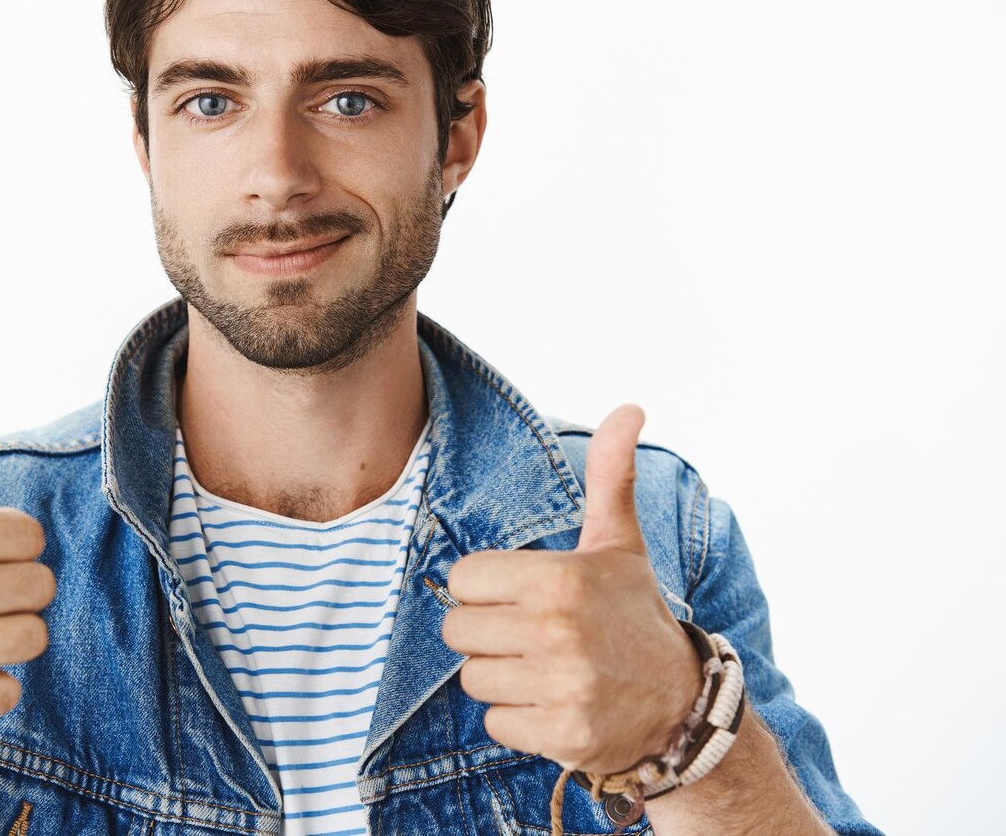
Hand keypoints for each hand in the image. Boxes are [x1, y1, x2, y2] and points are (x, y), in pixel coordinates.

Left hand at [440, 404, 702, 774]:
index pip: (462, 580)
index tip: (521, 596)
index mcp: (560, 578)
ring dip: (502, 678)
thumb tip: (630, 408)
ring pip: (473, 679)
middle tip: (532, 635)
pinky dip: (517, 719)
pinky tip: (552, 703)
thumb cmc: (634, 616)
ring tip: (545, 669)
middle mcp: (558, 631)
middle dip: (488, 634)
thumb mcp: (619, 544)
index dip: (485, 589)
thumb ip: (610, 476)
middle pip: (459, 631)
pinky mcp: (561, 734)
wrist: (682, 706)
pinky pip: (495, 723)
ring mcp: (560, 687)